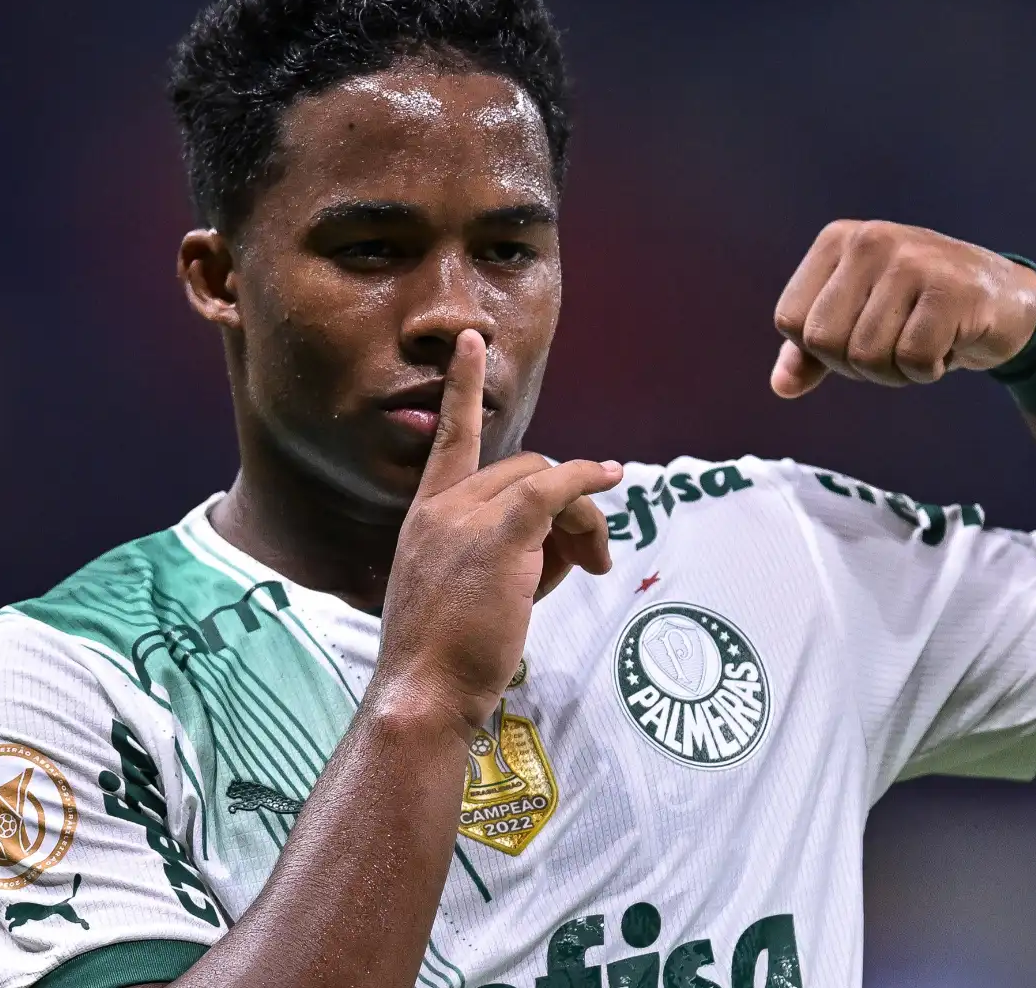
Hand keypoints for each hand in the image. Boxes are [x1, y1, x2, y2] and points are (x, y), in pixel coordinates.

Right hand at [373, 329, 622, 732]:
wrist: (423, 692)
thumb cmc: (442, 659)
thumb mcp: (462, 593)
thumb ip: (501, 555)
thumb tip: (556, 546)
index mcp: (423, 516)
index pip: (447, 440)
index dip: (463, 389)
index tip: (472, 344)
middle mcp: (440, 507)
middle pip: (522, 469)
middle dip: (563, 506)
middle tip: (582, 562)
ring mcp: (466, 518)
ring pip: (545, 481)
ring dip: (580, 519)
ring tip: (587, 569)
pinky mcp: (500, 535)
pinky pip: (555, 489)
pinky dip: (587, 480)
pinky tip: (612, 476)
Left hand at [770, 220, 1035, 396]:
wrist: (1007, 301)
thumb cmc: (922, 311)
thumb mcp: (859, 320)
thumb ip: (812, 351)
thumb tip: (781, 385)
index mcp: (837, 241)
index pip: (792, 321)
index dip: (823, 350)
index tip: (861, 335)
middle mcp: (870, 240)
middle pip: (824, 341)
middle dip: (858, 366)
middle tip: (896, 344)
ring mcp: (911, 260)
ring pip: (866, 356)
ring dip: (896, 371)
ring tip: (923, 342)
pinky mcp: (951, 289)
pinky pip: (913, 360)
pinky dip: (928, 370)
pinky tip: (948, 343)